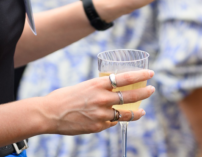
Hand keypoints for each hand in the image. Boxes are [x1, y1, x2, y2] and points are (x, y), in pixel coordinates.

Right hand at [40, 70, 154, 134]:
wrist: (49, 114)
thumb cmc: (65, 97)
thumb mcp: (85, 86)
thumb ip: (100, 89)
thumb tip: (112, 91)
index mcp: (98, 85)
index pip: (125, 78)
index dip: (140, 76)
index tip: (150, 74)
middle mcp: (102, 99)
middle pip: (131, 96)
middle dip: (144, 93)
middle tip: (152, 89)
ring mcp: (101, 114)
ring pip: (125, 113)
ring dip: (136, 112)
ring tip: (142, 111)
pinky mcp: (98, 127)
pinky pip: (111, 123)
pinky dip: (114, 120)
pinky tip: (114, 118)